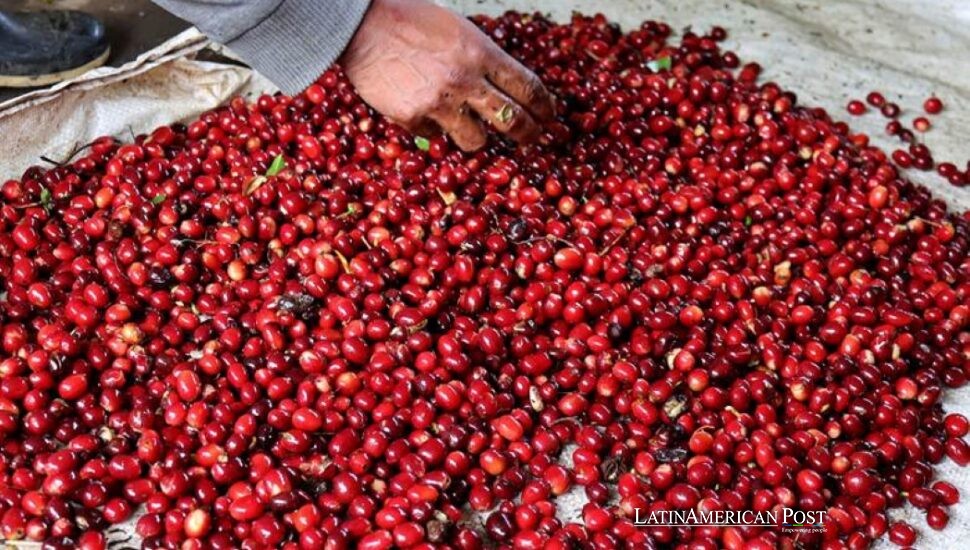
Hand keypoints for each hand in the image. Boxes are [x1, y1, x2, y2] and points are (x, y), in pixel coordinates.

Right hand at [340, 0, 555, 150]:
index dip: (544, 107)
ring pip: (477, 141)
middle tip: (531, 139)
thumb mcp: (459, 31)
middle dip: (528, 134)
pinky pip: (435, 136)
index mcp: (481, 53)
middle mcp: (466, 80)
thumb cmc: (410, 20)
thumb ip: (482, 59)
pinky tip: (424, 110)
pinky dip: (433, 128)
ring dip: (477, 137)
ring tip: (469, 128)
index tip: (549, 116)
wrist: (363, 25)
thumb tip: (504, 88)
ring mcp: (440, 102)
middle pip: (513, 121)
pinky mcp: (413, 117)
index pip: (527, 87)